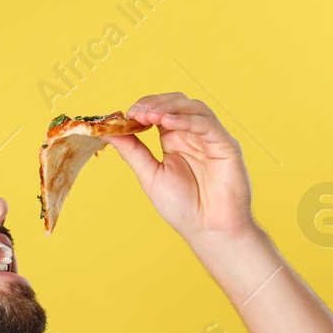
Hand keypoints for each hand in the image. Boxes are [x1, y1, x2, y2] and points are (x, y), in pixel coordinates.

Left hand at [105, 92, 255, 237]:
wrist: (208, 229)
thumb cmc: (183, 206)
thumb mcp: (150, 176)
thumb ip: (133, 152)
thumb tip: (107, 131)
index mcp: (174, 140)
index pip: (160, 111)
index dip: (144, 107)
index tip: (126, 114)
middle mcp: (192, 135)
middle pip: (176, 103)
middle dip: (155, 103)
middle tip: (136, 112)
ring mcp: (210, 138)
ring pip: (193, 108)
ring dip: (169, 107)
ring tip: (149, 115)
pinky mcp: (225, 145)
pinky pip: (207, 124)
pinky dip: (186, 120)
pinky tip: (168, 122)